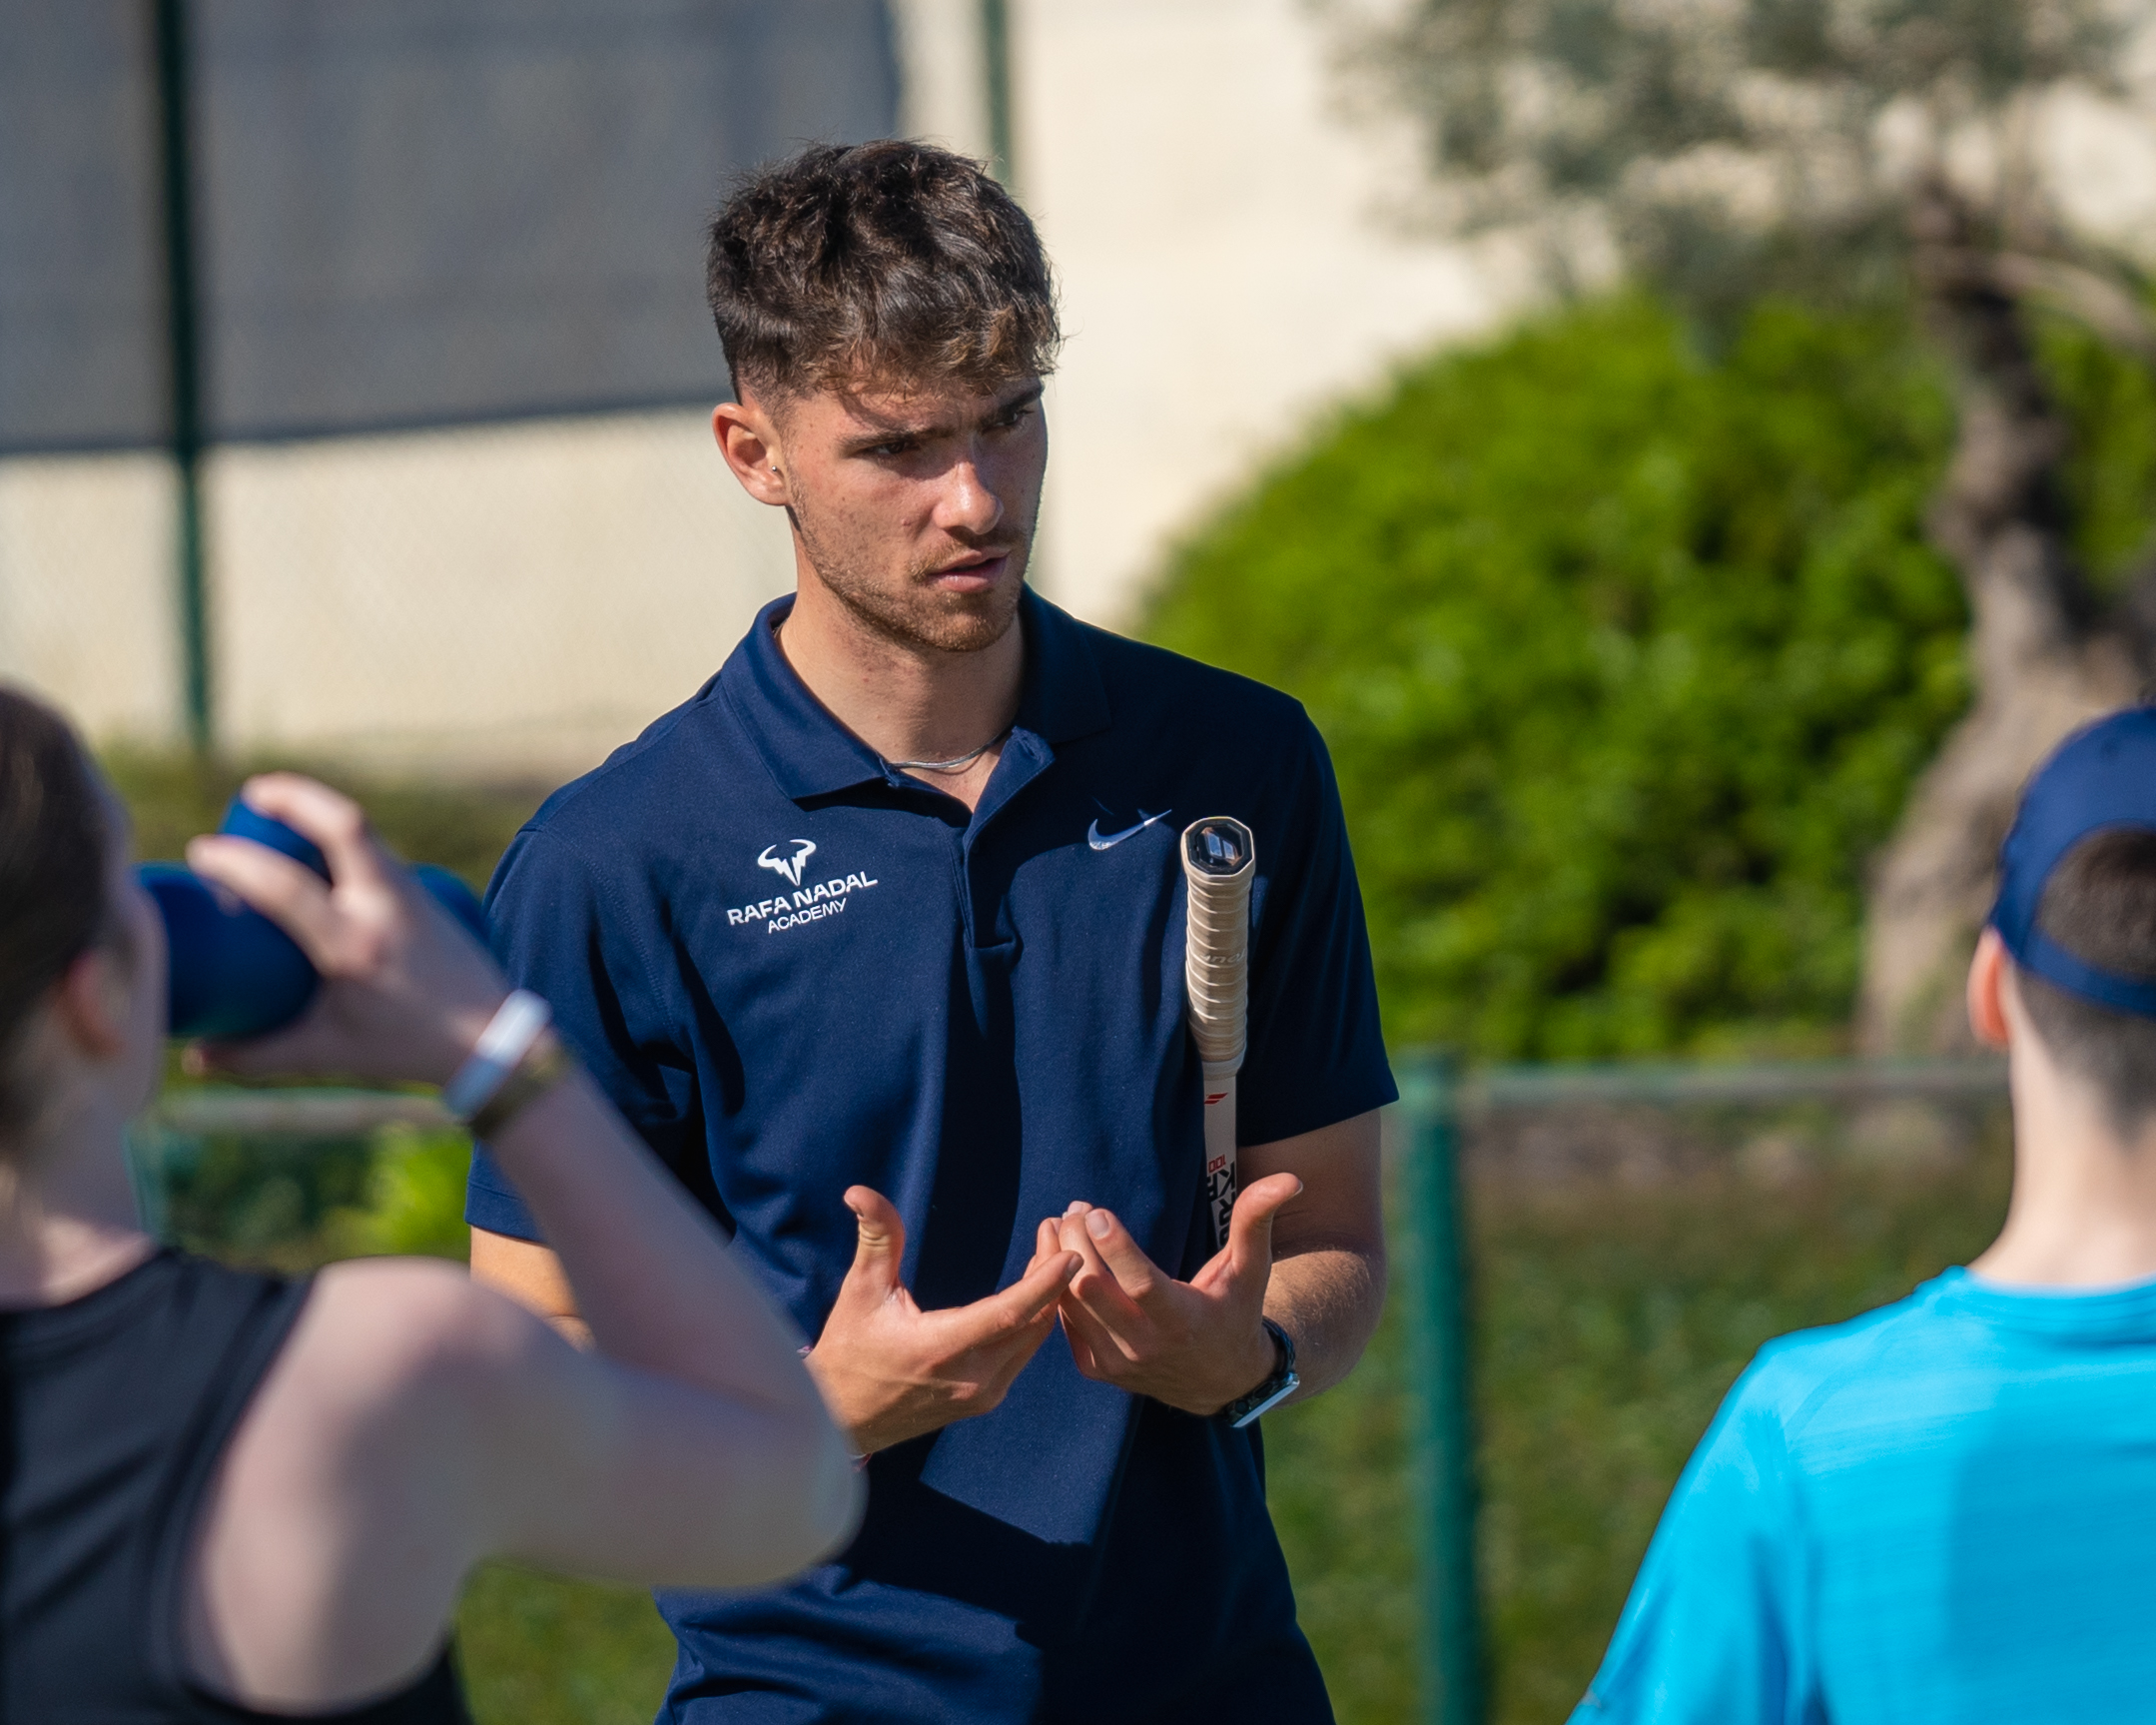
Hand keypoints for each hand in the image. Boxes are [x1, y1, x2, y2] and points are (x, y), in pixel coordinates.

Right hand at [183, 774, 507, 1085]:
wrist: (491, 1042)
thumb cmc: (403, 1049)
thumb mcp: (325, 1054)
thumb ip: (255, 1057)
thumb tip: (192, 1056)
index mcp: (353, 947)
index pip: (285, 887)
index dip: (237, 862)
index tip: (204, 853)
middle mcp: (385, 908)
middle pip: (344, 824)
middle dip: (295, 796)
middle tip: (253, 794)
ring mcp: (411, 894)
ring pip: (366, 830)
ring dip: (321, 809)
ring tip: (279, 807)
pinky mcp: (426, 892)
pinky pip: (379, 848)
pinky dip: (346, 833)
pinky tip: (323, 837)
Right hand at [804, 1187, 1080, 1456]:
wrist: (842, 1420)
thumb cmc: (849, 1351)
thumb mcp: (860, 1291)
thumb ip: (876, 1238)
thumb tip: (859, 1191)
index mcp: (942, 1349)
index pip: (1010, 1313)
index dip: (1045, 1283)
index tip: (1071, 1252)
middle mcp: (972, 1378)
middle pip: (1033, 1323)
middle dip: (1053, 1277)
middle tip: (1058, 1232)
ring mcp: (983, 1395)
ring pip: (1033, 1340)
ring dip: (1048, 1299)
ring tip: (1051, 1252)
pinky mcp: (985, 1400)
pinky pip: (1023, 1354)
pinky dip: (1035, 1321)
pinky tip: (1036, 1290)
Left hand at [1042, 1173, 1301, 1416]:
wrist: (1221, 1381)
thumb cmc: (1236, 1310)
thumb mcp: (1251, 1269)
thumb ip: (1257, 1220)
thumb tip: (1289, 1179)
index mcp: (1183, 1321)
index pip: (1141, 1285)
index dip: (1116, 1248)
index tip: (1096, 1211)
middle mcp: (1146, 1347)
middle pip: (1094, 1290)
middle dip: (1079, 1243)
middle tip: (1077, 1207)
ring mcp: (1117, 1362)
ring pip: (1071, 1305)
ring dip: (1059, 1260)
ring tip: (1061, 1222)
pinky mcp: (1097, 1368)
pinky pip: (1064, 1323)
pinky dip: (1055, 1287)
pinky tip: (1057, 1253)